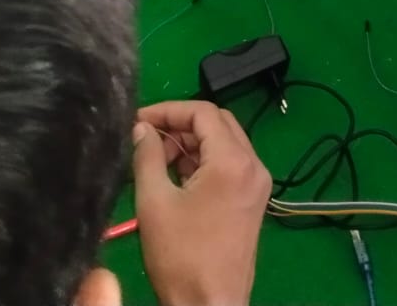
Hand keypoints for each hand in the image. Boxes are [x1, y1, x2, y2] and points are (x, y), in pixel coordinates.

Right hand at [133, 101, 271, 305]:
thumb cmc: (180, 255)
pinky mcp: (253, 201)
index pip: (203, 112)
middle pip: (217, 123)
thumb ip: (147, 156)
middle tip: (147, 139)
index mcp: (233, 161)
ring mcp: (257, 184)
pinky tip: (176, 178)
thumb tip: (142, 128)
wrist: (209, 304)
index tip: (138, 120)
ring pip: (224, 143)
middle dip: (180, 125)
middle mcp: (254, 166)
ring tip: (156, 161)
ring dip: (191, 144)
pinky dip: (204, 162)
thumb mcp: (154, 202)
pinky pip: (230, 165)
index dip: (168, 110)